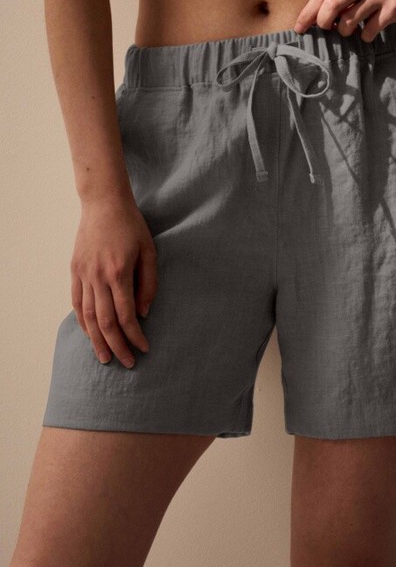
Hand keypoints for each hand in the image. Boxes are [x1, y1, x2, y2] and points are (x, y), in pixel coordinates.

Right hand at [71, 198, 157, 367]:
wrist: (104, 203)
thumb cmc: (132, 226)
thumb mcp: (149, 252)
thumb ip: (148, 284)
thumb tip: (144, 313)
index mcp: (119, 272)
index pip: (126, 315)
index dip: (135, 336)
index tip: (145, 348)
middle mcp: (98, 277)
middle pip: (105, 322)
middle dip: (117, 346)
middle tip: (128, 363)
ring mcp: (83, 274)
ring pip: (88, 317)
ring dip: (97, 340)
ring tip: (106, 358)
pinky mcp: (75, 271)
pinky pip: (77, 303)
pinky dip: (83, 322)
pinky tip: (91, 335)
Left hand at [294, 0, 395, 41]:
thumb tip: (319, 19)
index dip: (309, 12)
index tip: (299, 28)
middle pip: (332, 4)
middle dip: (323, 22)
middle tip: (325, 30)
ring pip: (349, 21)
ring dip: (345, 32)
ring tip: (351, 30)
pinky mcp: (393, 9)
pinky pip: (368, 32)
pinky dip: (364, 37)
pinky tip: (370, 32)